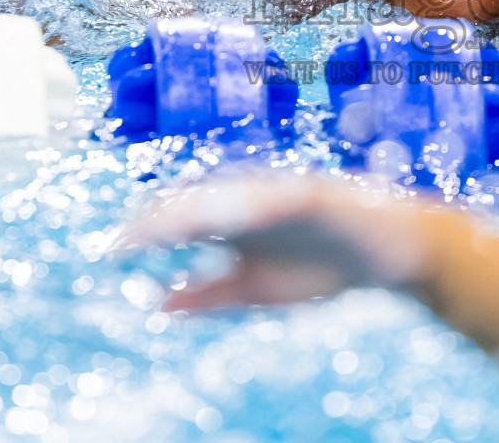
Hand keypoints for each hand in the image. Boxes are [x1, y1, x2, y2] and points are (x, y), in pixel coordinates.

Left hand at [116, 174, 433, 311]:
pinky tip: (232, 215)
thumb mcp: (256, 291)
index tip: (110, 252)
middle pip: (195, 202)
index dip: (145, 233)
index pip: (180, 220)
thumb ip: (209, 295)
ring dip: (195, 208)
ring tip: (163, 223)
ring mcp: (279, 195)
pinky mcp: (314, 193)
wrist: (388, 256)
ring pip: (229, 194)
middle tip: (125, 241)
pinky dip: (257, 202)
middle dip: (158, 219)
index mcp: (234, 224)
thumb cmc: (322, 268)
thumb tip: (155, 305)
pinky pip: (280, 195)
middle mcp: (248, 203)